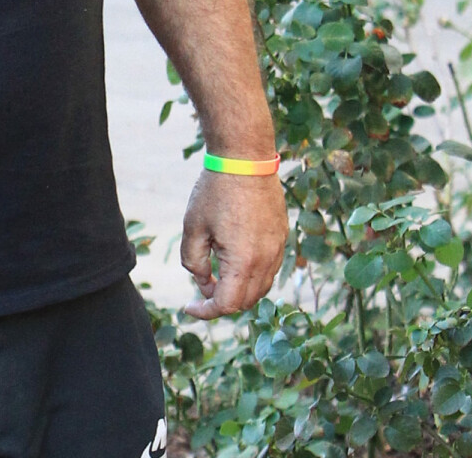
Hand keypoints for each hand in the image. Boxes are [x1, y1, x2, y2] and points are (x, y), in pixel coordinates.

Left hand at [180, 169, 287, 319]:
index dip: (206, 312)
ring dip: (239, 289)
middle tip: (201, 289)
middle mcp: (267, 261)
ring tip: (216, 274)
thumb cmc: (215, 191)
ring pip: (261, 287)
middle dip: (222, 301)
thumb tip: (202, 282)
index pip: (227, 304)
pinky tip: (234, 259)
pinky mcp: (282, 236)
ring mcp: (278, 249)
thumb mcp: (193, 227)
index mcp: (243, 262)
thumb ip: (194, 261)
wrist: (244, 159)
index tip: (190, 308)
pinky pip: (270, 268)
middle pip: (246, 300)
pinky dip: (252, 274)